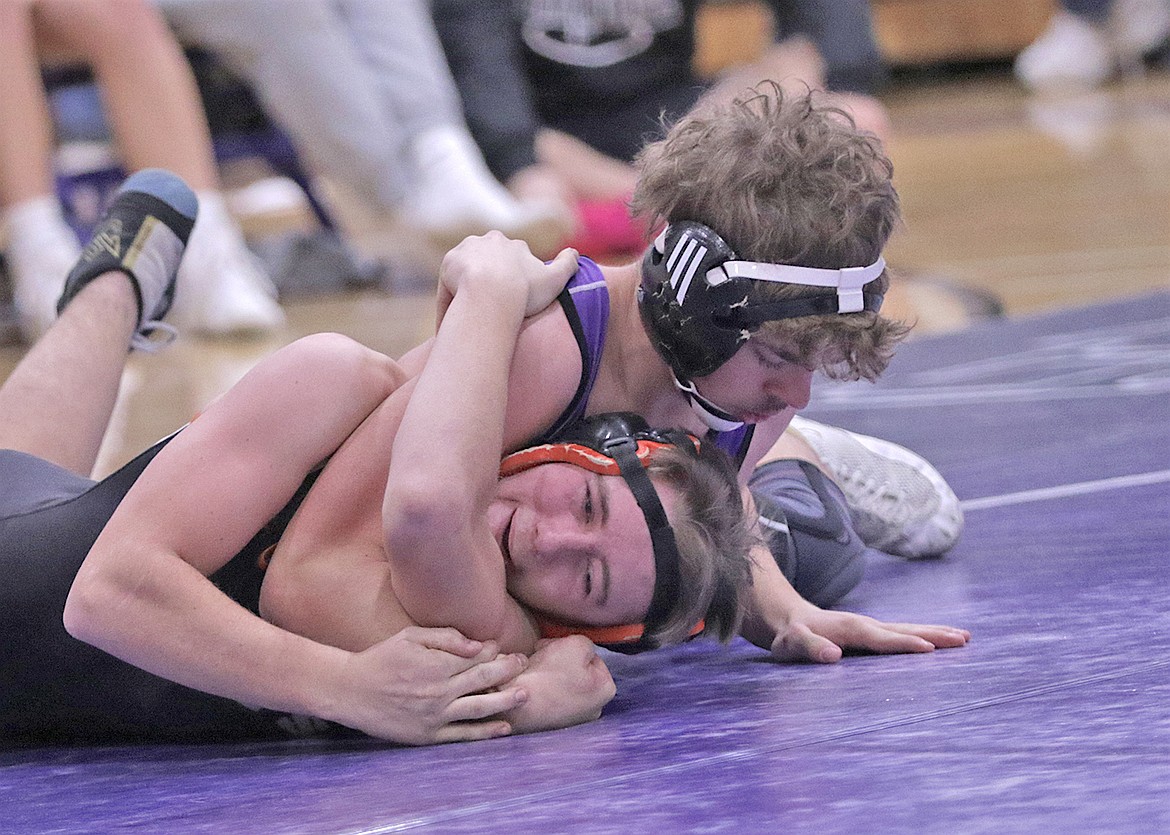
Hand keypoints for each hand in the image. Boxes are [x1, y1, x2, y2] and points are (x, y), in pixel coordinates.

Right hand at [333, 626, 530, 744]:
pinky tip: (504, 728)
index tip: (501, 649)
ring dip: (506, 700)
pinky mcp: (428, 735)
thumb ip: (445, 638)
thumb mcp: (410, 637)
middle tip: (523, 664)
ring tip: (525, 694)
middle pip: (484, 680)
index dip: (493, 652)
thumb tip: (478, 645)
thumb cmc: (381, 658)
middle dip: (508, 671)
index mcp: (437, 664)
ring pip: (480, 708)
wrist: (351, 691)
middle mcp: (440, 691)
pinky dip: (486, 732)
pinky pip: (463, 735)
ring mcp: (435, 715)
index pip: (476, 658)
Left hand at [436, 231, 577, 326]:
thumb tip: (574, 252)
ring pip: (466, 272)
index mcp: (512, 244)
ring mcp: (466, 250)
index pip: (510, 259)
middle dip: (487, 279)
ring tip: (469, 317)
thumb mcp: (556, 278)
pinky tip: (453, 322)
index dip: (511, 279)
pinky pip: (448, 284)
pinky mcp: (448, 263)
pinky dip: (450, 301)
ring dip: (466, 289)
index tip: (510, 299)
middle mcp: (489, 240)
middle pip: (487, 261)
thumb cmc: (526, 290)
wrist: (493, 292)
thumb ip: (568, 263)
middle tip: (489, 308)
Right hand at [502, 636, 615, 733]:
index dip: (572, 648)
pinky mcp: (552, 725)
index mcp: (606, 690)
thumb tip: (582, 650)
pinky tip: (530, 683)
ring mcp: (573, 720)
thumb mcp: (575, 644)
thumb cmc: (549, 675)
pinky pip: (550, 698)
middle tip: (544, 656)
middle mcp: (594, 710)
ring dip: (550, 672)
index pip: (593, 657)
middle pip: (578, 671)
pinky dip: (541, 688)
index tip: (558, 649)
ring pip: (563, 683)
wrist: (514, 705)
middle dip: (562, 660)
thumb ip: (587, 643)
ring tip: (534, 670)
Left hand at [768, 600, 969, 663]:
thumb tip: (834, 655)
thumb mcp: (791, 644)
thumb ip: (809, 648)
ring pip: (908, 628)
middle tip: (964, 639)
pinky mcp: (872, 632)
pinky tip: (941, 641)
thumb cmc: (789, 636)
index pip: (881, 639)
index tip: (930, 649)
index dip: (904, 644)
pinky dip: (924, 635)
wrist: (787, 618)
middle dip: (933, 634)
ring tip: (964, 637)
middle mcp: (865, 624)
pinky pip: (902, 633)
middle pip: (904, 629)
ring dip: (935, 632)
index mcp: (850, 629)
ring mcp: (870, 626)